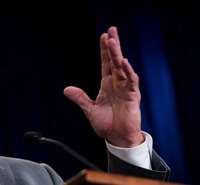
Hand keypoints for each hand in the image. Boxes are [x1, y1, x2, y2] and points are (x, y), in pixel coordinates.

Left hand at [64, 27, 142, 147]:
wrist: (118, 138)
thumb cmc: (107, 125)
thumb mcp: (90, 110)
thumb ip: (80, 98)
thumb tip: (67, 89)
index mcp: (107, 85)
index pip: (106, 63)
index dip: (105, 50)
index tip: (104, 36)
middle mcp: (117, 84)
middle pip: (115, 61)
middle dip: (113, 46)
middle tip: (111, 30)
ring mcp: (126, 88)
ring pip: (122, 68)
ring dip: (118, 55)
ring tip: (113, 42)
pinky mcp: (133, 96)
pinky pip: (131, 81)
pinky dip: (128, 72)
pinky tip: (123, 63)